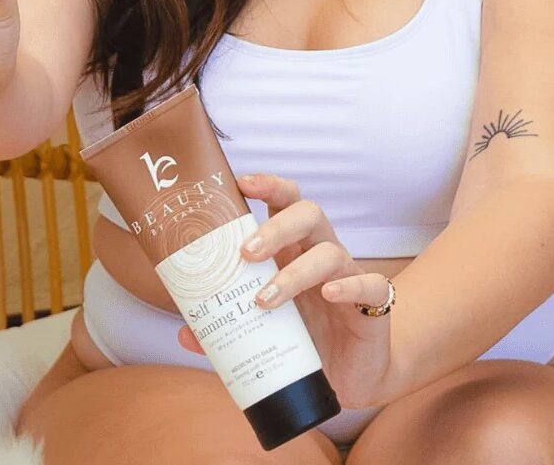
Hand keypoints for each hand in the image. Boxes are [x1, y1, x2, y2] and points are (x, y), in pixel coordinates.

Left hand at [178, 172, 393, 409]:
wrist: (350, 376)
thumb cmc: (304, 339)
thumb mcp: (262, 330)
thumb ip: (227, 326)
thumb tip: (185, 334)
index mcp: (293, 247)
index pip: (284, 200)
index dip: (267, 184)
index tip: (240, 183)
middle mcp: (320, 252)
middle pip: (308, 213)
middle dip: (277, 226)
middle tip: (246, 252)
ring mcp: (348, 275)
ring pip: (330, 251)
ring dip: (296, 272)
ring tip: (266, 300)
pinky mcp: (373, 306)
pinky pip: (371, 285)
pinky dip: (350, 286)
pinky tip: (329, 295)